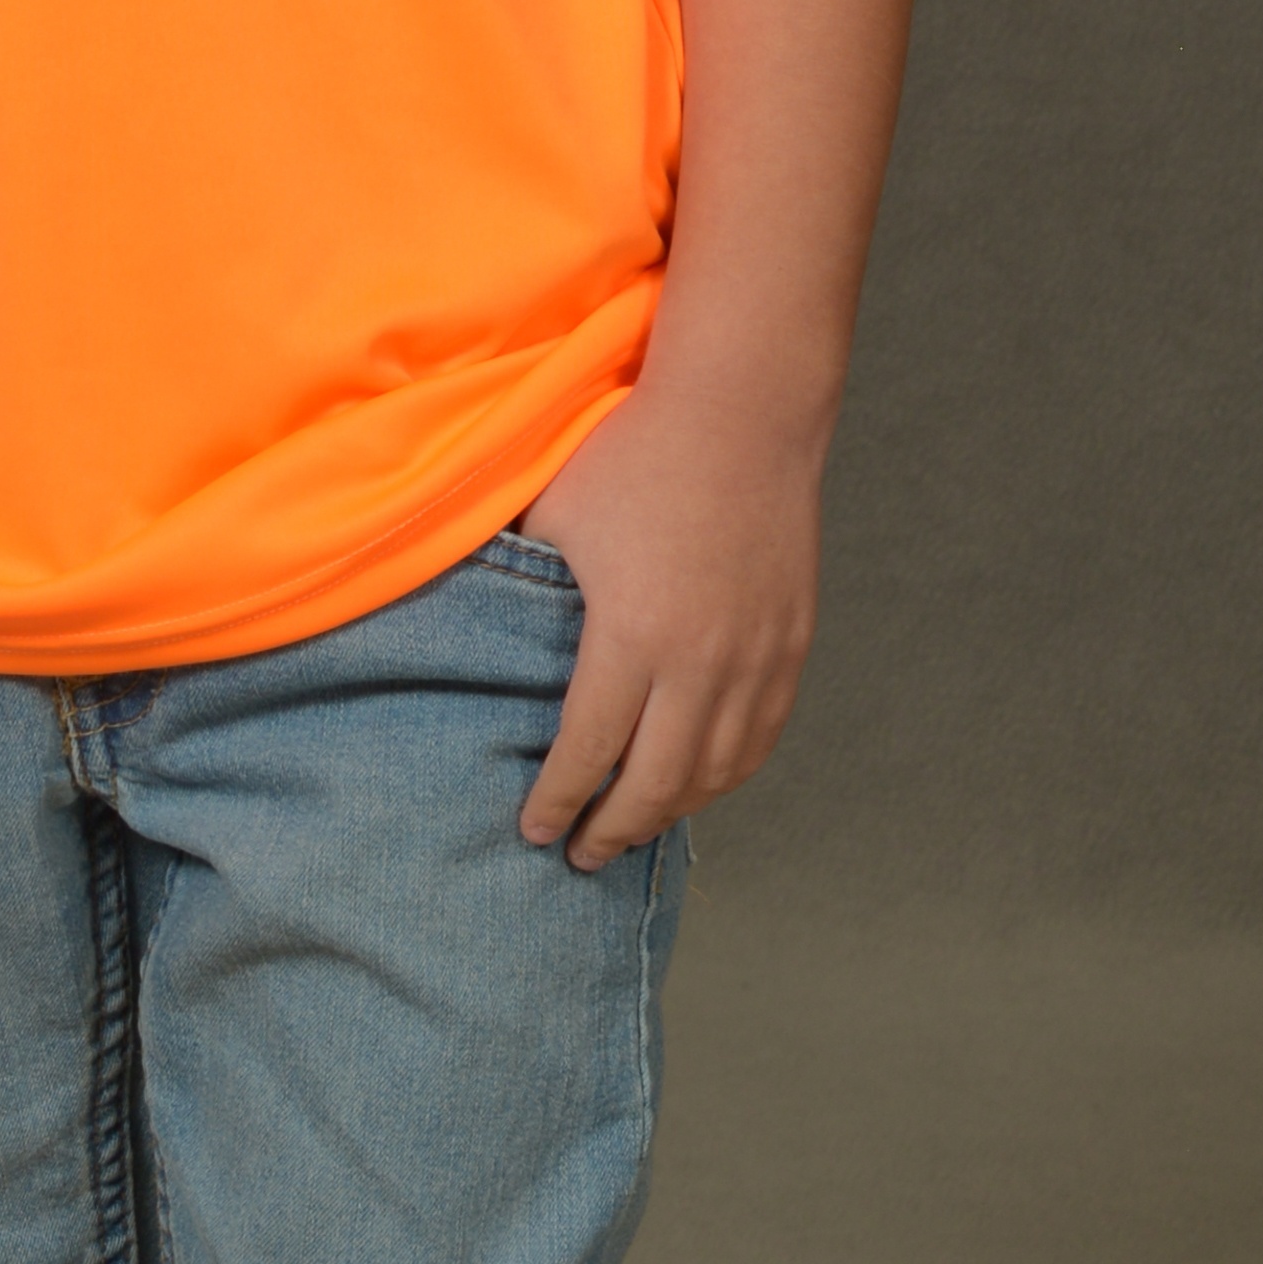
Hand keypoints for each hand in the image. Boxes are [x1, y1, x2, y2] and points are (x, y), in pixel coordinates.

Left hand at [514, 374, 825, 869]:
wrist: (742, 409)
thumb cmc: (633, 451)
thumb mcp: (554, 515)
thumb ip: (519, 583)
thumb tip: (471, 623)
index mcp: (631, 636)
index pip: (588, 750)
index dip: (558, 801)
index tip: (534, 831)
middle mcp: (701, 663)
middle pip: (656, 783)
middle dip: (612, 829)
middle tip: (581, 855)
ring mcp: (756, 657)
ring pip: (716, 771)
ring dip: (671, 810)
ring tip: (633, 826)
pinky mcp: (791, 642)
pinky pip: (760, 737)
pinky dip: (726, 773)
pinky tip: (699, 781)